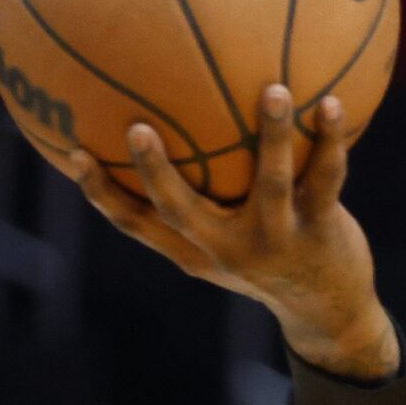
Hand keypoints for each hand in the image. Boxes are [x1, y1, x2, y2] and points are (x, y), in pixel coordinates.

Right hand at [66, 85, 397, 377]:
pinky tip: (332, 104)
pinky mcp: (321, 231)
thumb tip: (173, 137)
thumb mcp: (227, 246)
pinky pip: (326, 177)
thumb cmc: (269, 262)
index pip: (138, 225)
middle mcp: (230, 248)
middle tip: (137, 128)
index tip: (73, 153)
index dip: (103, 195)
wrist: (330, 314)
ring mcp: (277, 241)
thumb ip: (200, 206)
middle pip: (182, 211)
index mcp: (198, 249)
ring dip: (273, 135)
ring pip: (270, 183)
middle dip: (156, 173)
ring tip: (276, 90)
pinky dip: (330, 140)